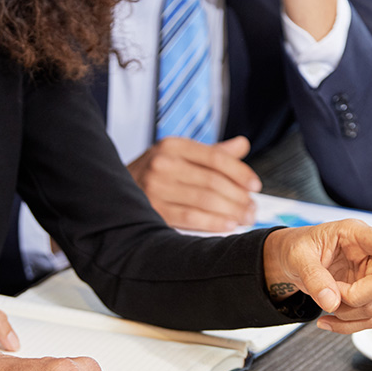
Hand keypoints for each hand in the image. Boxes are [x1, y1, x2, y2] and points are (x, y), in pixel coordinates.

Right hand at [127, 136, 261, 231]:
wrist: (115, 189)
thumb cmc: (156, 173)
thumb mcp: (179, 155)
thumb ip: (212, 152)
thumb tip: (242, 144)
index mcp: (173, 145)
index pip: (215, 157)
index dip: (240, 172)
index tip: (255, 186)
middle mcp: (162, 163)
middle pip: (212, 181)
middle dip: (239, 197)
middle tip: (253, 209)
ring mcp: (155, 187)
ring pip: (204, 200)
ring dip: (231, 212)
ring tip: (245, 218)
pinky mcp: (152, 209)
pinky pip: (190, 217)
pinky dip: (213, 223)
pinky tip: (227, 226)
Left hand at [263, 220, 371, 333]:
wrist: (291, 261)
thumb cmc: (299, 248)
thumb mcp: (298, 257)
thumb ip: (313, 276)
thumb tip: (331, 302)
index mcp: (354, 235)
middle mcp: (370, 257)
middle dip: (355, 296)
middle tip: (330, 292)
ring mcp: (371, 280)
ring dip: (346, 313)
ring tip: (324, 300)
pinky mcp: (366, 298)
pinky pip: (367, 320)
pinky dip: (345, 326)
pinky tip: (325, 320)